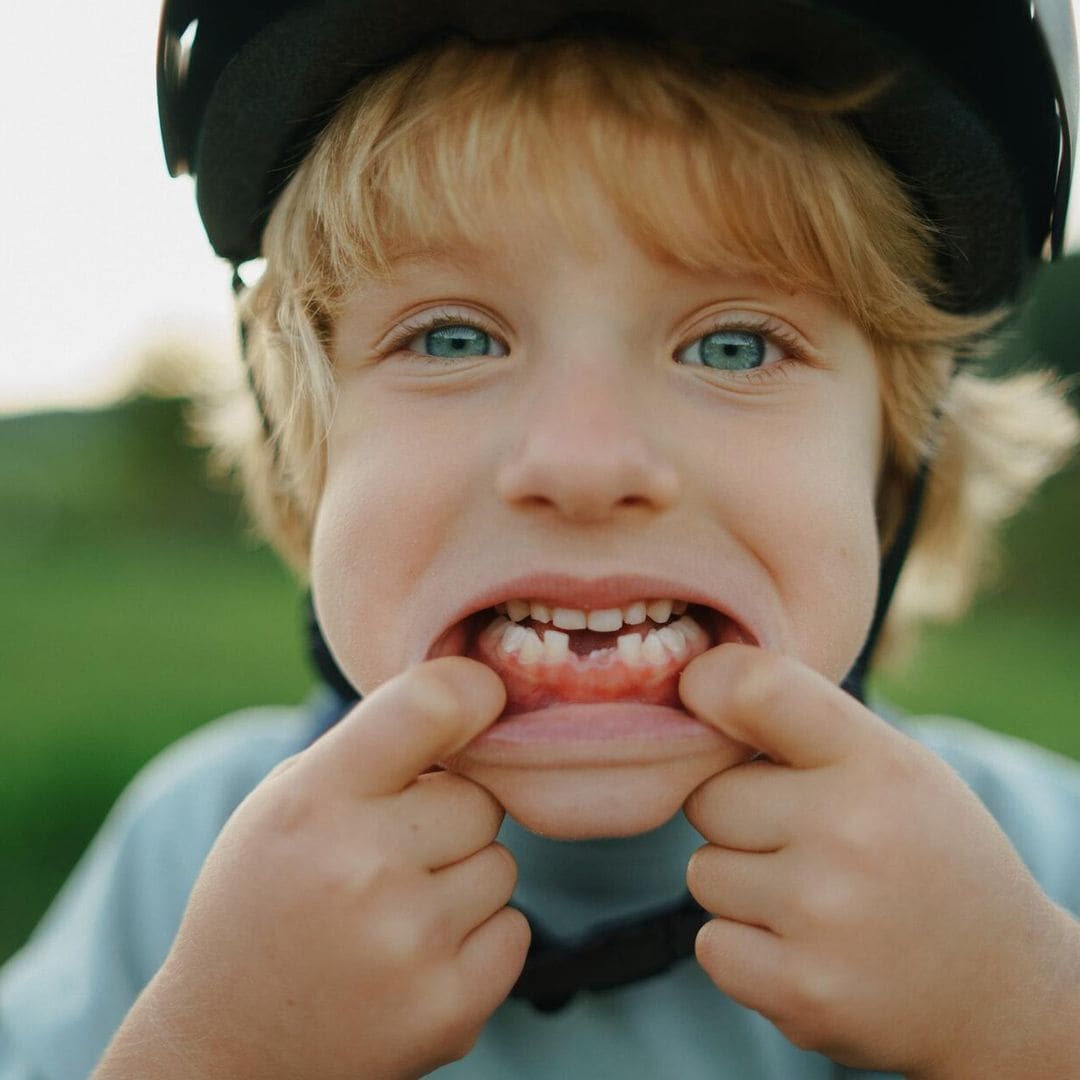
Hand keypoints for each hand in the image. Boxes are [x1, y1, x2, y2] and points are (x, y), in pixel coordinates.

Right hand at [94, 657, 529, 1079]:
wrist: (231, 1049)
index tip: (482, 698)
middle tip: (392, 855)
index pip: (429, 707)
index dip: (472, 692)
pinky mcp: (449, 1010)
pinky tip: (416, 958)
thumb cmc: (266, 900)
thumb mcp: (283, 804)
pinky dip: (479, 939)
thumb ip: (371, 750)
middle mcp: (364, 868)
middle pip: (479, 798)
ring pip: (502, 864)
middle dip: (449, 817)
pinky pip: (514, 929)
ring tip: (395, 913)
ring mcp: (410, 944)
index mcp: (315, 802)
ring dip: (463, 879)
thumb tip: (475, 702)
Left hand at [681, 645, 1078, 1077]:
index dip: (708, 685)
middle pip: (707, 798)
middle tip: (802, 842)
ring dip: (740, 889)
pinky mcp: (801, 991)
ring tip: (815, 901)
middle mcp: (849, 831)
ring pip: (703, 873)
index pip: (757, 689)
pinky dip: (743, 952)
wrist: (1001, 991)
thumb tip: (695, 688)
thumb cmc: (923, 854)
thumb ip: (803, 724)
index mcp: (877, 763)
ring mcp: (823, 914)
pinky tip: (806, 950)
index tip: (701, 695)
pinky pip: (711, 944)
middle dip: (737, 819)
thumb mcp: (894, 767)